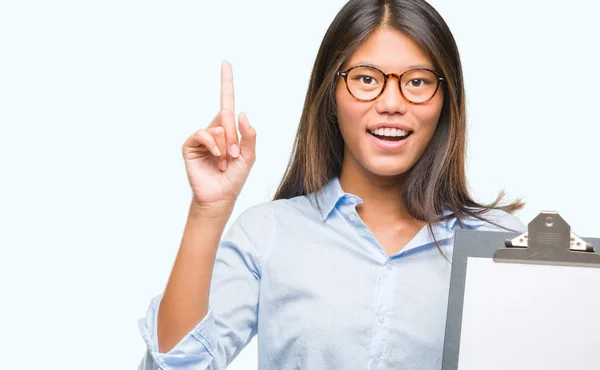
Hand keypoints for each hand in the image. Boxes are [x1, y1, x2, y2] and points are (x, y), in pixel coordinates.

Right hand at [182, 61, 255, 207]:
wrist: (219, 197)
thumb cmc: (234, 178)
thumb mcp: (249, 157)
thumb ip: (249, 137)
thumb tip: (242, 113)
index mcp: (229, 131)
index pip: (227, 102)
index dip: (227, 82)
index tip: (226, 63)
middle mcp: (215, 130)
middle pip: (225, 114)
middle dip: (234, 136)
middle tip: (234, 155)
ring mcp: (202, 138)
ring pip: (217, 127)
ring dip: (225, 145)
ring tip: (225, 161)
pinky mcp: (190, 145)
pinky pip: (203, 134)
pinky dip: (212, 144)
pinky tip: (216, 156)